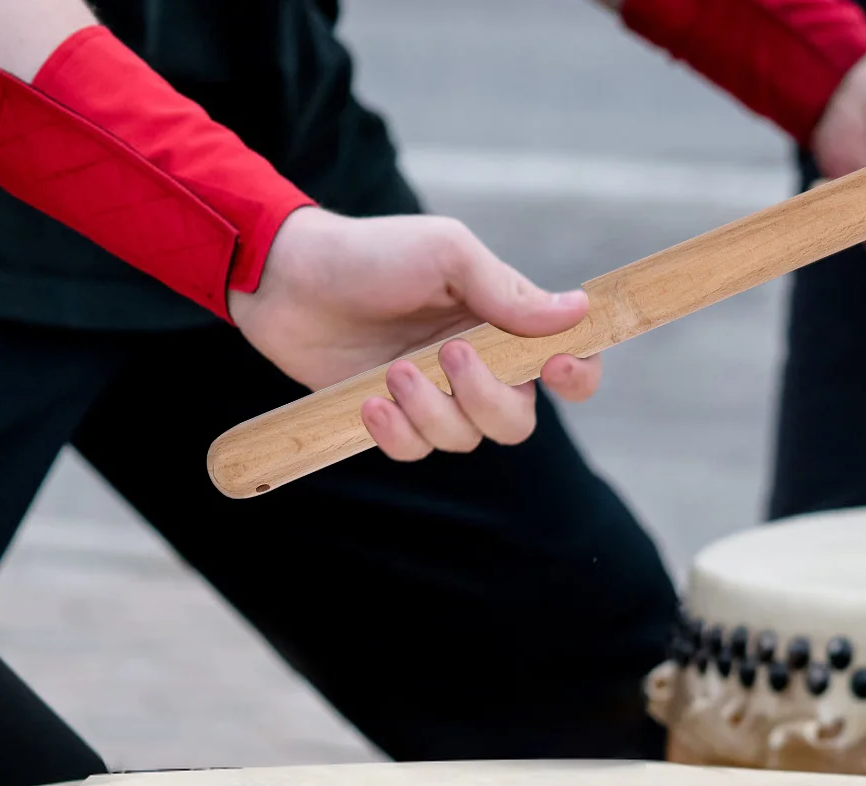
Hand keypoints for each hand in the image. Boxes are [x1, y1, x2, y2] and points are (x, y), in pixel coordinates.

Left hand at [229, 206, 600, 460]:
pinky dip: (396, 432)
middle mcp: (477, 367)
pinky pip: (415, 451)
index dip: (577, 376)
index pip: (568, 364)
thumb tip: (577, 313)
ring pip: (464, 440)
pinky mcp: (392, 420)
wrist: (288, 279)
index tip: (556, 369)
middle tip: (447, 356)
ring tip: (392, 371)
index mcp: (503, 324)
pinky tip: (368, 400)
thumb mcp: (447, 255)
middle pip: (517, 421)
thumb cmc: (372, 254)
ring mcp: (435, 397)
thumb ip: (507, 292)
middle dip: (487, 400)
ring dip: (430, 410)